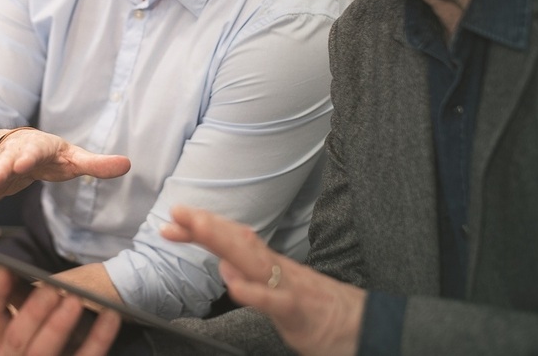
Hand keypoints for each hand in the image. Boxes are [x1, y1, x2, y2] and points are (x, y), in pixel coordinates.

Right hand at [0, 128, 129, 221]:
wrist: (18, 146)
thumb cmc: (50, 154)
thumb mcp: (73, 158)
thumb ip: (97, 164)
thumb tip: (127, 164)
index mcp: (37, 146)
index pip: (34, 150)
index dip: (29, 156)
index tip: (24, 163)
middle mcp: (13, 153)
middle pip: (5, 162)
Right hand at [0, 257, 121, 355]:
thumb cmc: (42, 334)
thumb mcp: (24, 315)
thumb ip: (8, 289)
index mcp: (1, 339)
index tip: (5, 270)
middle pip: (17, 337)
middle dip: (33, 311)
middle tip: (50, 289)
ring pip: (43, 352)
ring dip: (59, 325)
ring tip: (74, 300)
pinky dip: (99, 338)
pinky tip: (110, 315)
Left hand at [162, 205, 365, 355]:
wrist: (364, 326)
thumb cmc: (318, 310)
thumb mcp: (277, 293)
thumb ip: (251, 279)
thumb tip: (224, 268)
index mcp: (268, 266)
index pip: (231, 240)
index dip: (203, 228)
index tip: (173, 221)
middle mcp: (276, 269)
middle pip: (238, 241)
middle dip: (206, 225)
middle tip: (176, 212)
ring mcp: (289, 287)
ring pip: (253, 261)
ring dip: (224, 242)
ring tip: (198, 228)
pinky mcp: (300, 312)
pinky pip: (275, 301)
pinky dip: (253, 291)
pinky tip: (233, 284)